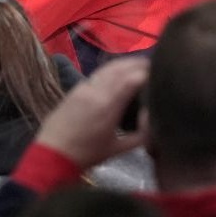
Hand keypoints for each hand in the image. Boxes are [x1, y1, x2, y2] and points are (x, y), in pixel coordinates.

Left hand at [34, 56, 148, 169]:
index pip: (131, 80)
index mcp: (108, 106)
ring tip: (140, 63)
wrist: (54, 151)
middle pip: (119, 69)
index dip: (147, 73)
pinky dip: (111, 69)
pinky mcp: (75, 88)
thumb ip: (140, 135)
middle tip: (155, 63)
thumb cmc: (88, 153)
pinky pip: (96, 73)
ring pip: (106, 68)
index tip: (161, 72)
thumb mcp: (119, 148)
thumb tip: (153, 119)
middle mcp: (95, 91)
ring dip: (124, 63)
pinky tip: (118, 71)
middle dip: (137, 63)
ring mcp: (83, 87)